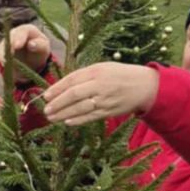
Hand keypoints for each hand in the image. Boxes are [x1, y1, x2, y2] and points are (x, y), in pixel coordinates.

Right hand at [0, 24, 51, 76]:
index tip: (17, 46)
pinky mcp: (2, 50)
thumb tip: (31, 44)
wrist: (33, 59)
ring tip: (4, 62)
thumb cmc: (40, 51)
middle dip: (8, 46)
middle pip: (10, 37)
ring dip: (2, 53)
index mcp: (27, 30)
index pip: (22, 32)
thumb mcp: (43, 48)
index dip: (19, 38)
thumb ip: (39, 45)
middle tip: (8, 55)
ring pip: (2, 45)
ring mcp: (7, 41)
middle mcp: (16, 33)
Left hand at [41, 61, 158, 125]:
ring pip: (80, 108)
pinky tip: (67, 122)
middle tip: (46, 110)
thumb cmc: (119, 75)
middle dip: (57, 103)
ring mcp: (105, 99)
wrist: (144, 85)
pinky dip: (78, 120)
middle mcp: (100, 84)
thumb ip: (83, 76)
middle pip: (74, 94)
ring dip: (64, 114)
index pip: (72, 80)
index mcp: (96, 71)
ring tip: (52, 118)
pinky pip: (91, 117)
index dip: (57, 88)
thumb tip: (60, 88)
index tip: (45, 96)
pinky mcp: (109, 111)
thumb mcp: (102, 68)